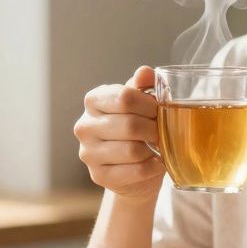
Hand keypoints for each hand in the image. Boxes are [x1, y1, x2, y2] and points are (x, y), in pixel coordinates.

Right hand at [74, 65, 166, 201]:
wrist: (132, 169)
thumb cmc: (137, 130)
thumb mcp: (140, 104)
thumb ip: (142, 87)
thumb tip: (145, 72)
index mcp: (93, 100)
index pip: (124, 97)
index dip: (149, 104)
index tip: (158, 110)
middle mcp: (84, 126)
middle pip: (129, 125)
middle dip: (153, 129)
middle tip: (162, 131)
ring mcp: (88, 153)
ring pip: (132, 150)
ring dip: (153, 149)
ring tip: (158, 146)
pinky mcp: (98, 176)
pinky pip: (134, 171)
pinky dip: (152, 167)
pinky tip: (156, 162)